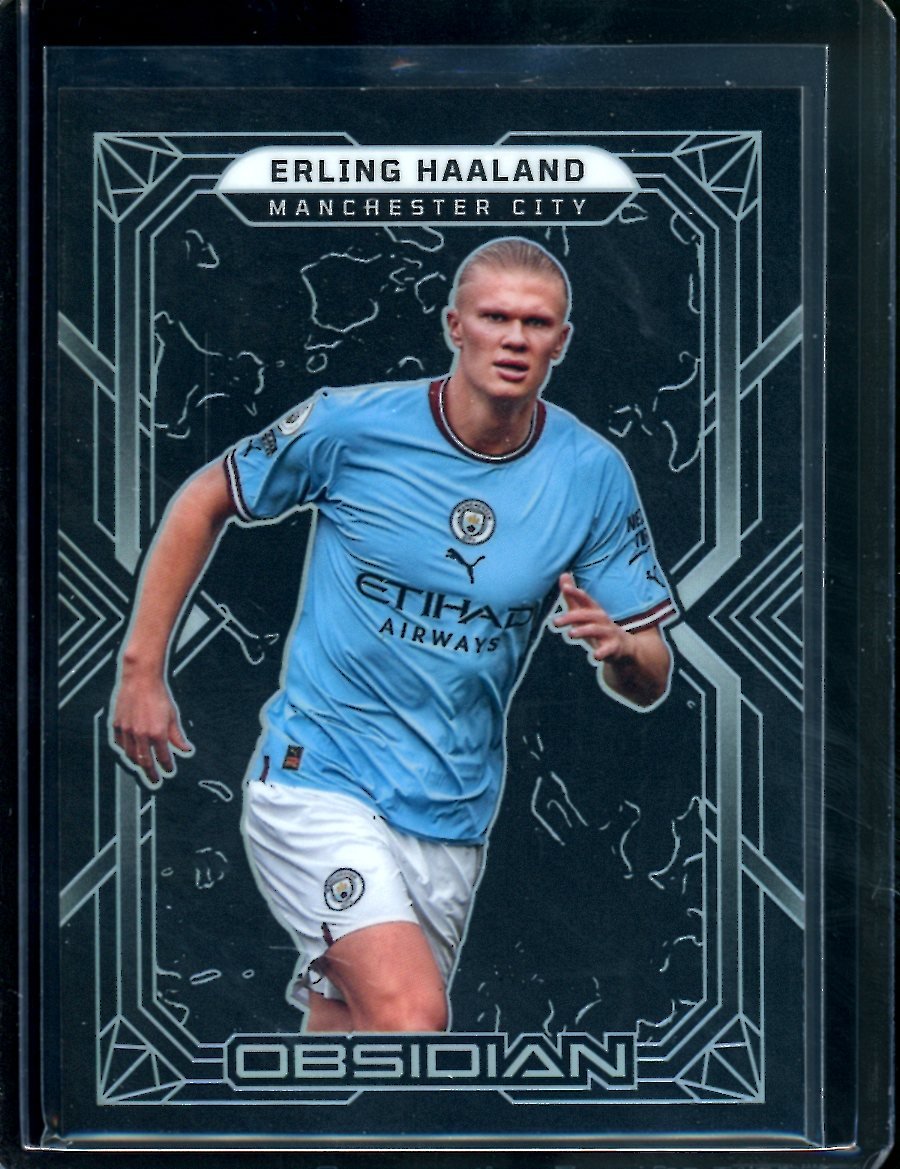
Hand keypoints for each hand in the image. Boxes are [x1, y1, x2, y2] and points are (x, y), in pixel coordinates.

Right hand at [111, 666, 192, 787]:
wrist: (140, 679)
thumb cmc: (158, 695)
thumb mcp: (172, 716)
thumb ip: (177, 736)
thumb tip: (185, 749)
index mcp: (157, 733)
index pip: (163, 757)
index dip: (167, 766)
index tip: (169, 771)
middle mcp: (141, 734)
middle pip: (145, 761)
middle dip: (151, 773)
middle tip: (155, 780)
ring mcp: (127, 730)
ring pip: (130, 755)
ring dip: (137, 763)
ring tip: (143, 767)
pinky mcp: (117, 724)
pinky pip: (120, 744)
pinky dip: (125, 751)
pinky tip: (130, 752)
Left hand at [553, 572, 628, 661]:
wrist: (623, 647)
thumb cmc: (598, 627)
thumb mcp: (584, 613)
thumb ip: (572, 597)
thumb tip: (563, 574)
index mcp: (594, 610)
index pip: (585, 599)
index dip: (576, 593)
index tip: (566, 588)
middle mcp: (602, 619)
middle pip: (586, 615)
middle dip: (571, 617)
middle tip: (555, 622)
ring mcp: (609, 633)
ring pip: (596, 630)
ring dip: (583, 631)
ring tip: (570, 634)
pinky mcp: (614, 647)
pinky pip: (608, 650)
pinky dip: (602, 652)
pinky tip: (595, 656)